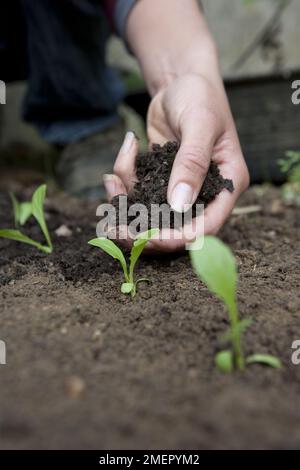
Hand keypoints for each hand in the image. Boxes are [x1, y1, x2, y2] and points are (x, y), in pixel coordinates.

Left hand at [103, 73, 248, 251]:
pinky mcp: (160, 181)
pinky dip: (123, 180)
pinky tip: (126, 149)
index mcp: (228, 185)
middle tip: (114, 229)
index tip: (151, 238)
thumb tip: (179, 204)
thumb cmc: (199, 96)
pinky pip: (137, 193)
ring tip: (111, 178)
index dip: (180, 238)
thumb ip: (191, 163)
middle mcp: (205, 193)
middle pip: (176, 229)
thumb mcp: (199, 125)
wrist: (180, 80)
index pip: (208, 225)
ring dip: (125, 202)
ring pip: (150, 214)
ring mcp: (181, 189)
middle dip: (142, 231)